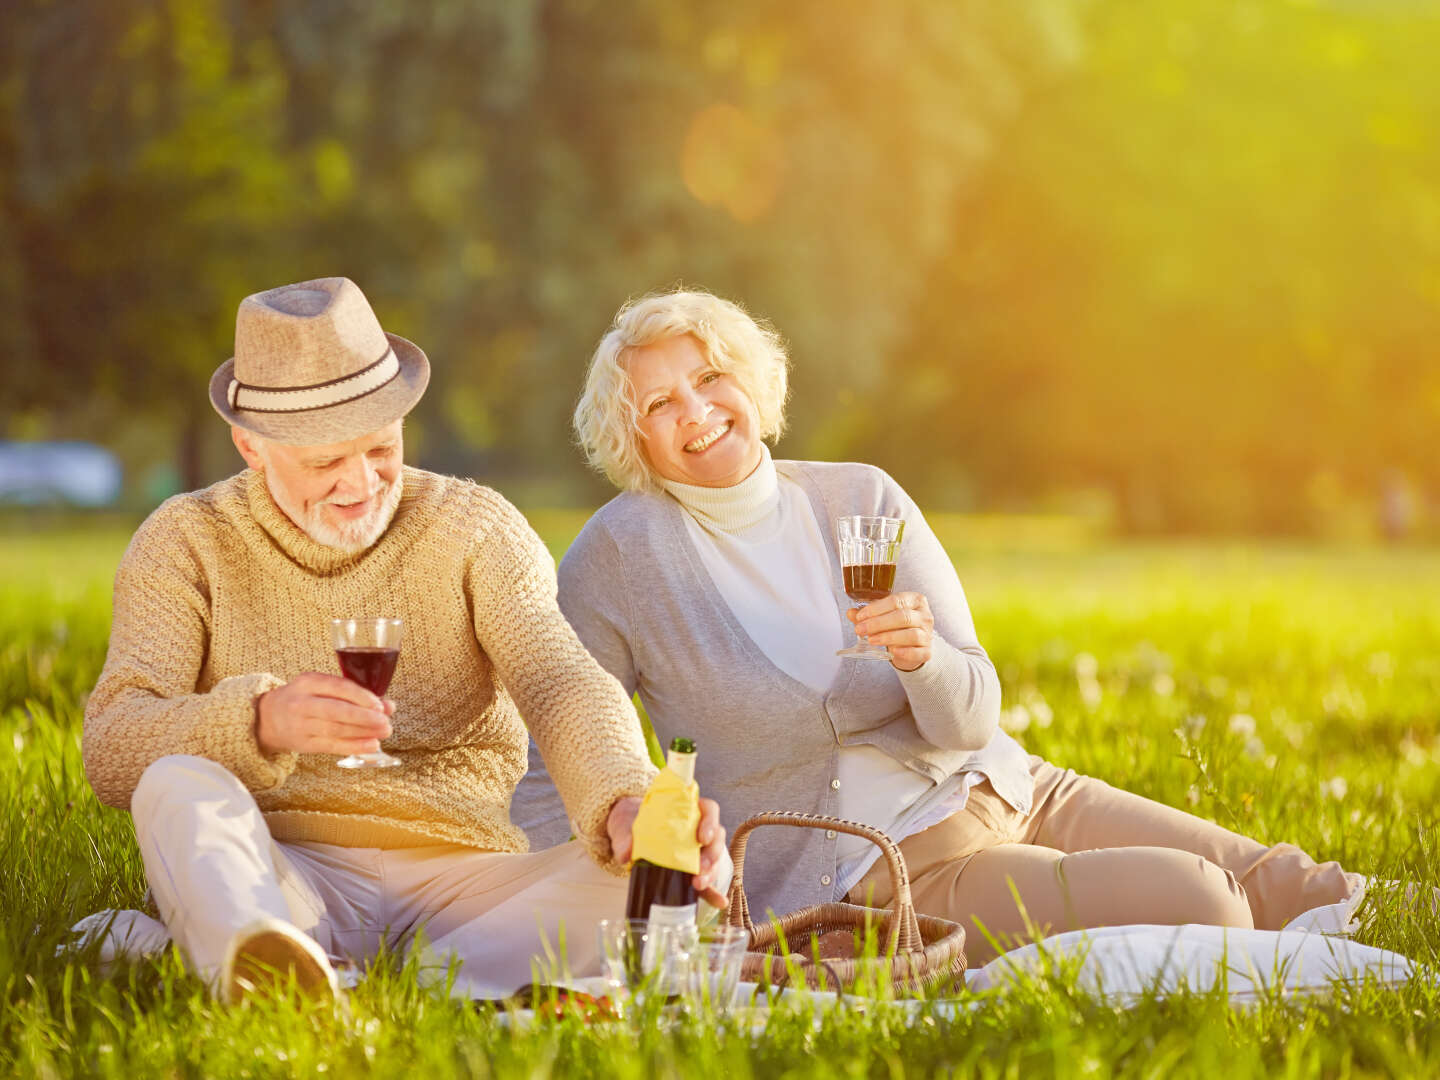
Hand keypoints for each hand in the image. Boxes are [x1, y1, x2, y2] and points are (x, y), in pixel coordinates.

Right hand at [256, 672, 393, 756]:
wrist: (268, 718)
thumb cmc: (304, 698)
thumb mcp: (322, 687)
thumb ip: (353, 693)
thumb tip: (389, 706)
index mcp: (308, 682)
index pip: (337, 687)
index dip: (361, 697)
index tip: (380, 705)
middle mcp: (302, 703)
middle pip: (336, 711)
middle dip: (364, 717)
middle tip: (386, 721)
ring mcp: (300, 725)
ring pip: (335, 730)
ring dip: (363, 733)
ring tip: (384, 732)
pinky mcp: (303, 744)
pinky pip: (331, 746)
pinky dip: (353, 746)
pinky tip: (371, 745)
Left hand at [608, 795, 729, 908]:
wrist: (627, 835)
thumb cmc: (632, 824)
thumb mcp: (626, 826)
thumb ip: (625, 837)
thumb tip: (625, 854)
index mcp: (687, 811)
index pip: (709, 810)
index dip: (710, 822)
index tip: (702, 838)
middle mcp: (697, 829)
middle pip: (716, 837)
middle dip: (712, 854)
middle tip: (701, 867)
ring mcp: (697, 850)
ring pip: (714, 859)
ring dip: (711, 872)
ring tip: (699, 884)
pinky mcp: (693, 871)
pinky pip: (706, 881)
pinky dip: (713, 892)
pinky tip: (719, 902)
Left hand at [849, 591, 933, 671]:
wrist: (913, 647)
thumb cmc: (898, 627)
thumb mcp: (884, 616)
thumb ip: (868, 614)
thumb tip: (850, 613)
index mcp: (916, 601)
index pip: (896, 601)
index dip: (876, 608)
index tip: (860, 616)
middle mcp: (925, 616)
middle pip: (902, 617)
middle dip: (878, 623)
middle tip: (860, 629)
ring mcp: (928, 634)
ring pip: (910, 634)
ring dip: (888, 637)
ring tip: (871, 640)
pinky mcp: (927, 651)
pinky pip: (917, 652)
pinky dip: (905, 652)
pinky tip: (892, 651)